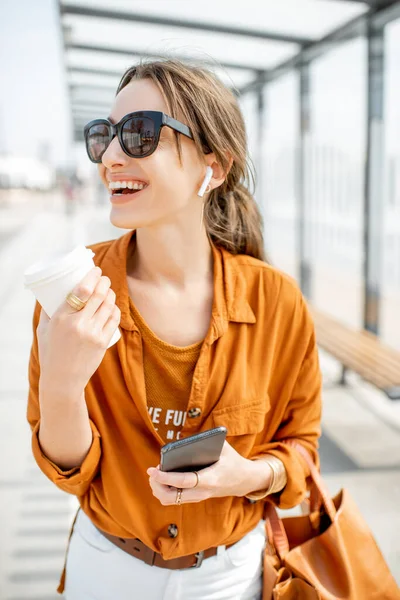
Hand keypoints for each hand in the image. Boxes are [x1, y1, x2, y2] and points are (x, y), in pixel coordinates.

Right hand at [37, 266, 120, 395]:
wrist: (62, 380)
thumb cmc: (50, 353)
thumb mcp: (43, 329)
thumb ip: (49, 310)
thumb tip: (54, 292)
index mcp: (62, 318)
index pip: (82, 290)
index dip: (92, 277)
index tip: (95, 270)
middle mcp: (79, 324)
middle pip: (99, 294)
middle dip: (104, 282)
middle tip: (104, 278)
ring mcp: (93, 334)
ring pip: (109, 305)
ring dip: (111, 294)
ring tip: (108, 290)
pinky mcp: (103, 342)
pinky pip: (114, 319)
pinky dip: (115, 309)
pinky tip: (113, 305)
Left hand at [147, 441, 270, 505]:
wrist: (244, 480)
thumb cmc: (232, 460)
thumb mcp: (223, 447)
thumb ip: (206, 441)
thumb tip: (185, 438)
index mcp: (209, 479)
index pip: (183, 482)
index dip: (165, 477)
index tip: (152, 470)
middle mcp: (202, 492)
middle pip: (171, 497)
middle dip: (157, 485)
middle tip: (153, 471)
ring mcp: (198, 497)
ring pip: (170, 501)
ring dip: (158, 489)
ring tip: (156, 475)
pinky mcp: (195, 499)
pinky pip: (174, 500)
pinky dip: (164, 491)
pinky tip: (162, 479)